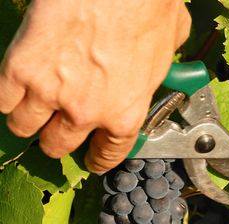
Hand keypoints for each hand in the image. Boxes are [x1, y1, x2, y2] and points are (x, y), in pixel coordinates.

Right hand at [0, 0, 190, 172]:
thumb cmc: (146, 7)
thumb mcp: (168, 47)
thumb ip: (159, 68)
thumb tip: (158, 63)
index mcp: (126, 114)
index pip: (106, 156)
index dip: (96, 159)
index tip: (90, 158)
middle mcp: (87, 113)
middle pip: (56, 146)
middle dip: (57, 139)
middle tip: (57, 125)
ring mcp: (50, 94)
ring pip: (23, 128)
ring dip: (28, 120)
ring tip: (35, 105)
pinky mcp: (21, 69)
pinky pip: (3, 100)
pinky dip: (8, 96)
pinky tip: (18, 85)